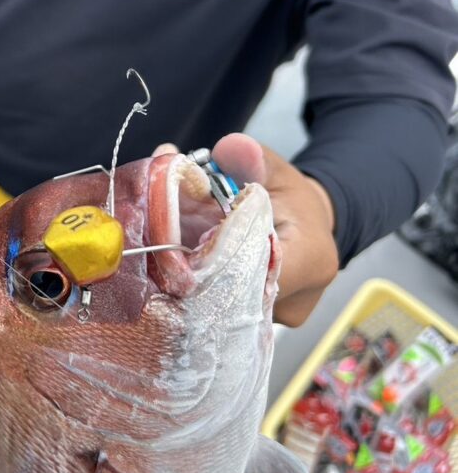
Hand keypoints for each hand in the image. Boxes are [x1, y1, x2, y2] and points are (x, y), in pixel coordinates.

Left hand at [153, 134, 338, 326]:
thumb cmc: (288, 197)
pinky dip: (198, 286)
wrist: (305, 226)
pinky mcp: (253, 326)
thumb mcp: (273, 169)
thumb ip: (251, 157)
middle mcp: (295, 301)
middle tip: (161, 238)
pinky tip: (179, 265)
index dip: (215, 256)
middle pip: (233, 294)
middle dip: (194, 265)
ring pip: (221, 306)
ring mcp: (273, 320)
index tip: (182, 237)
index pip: (258, 270)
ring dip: (193, 277)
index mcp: (312, 258)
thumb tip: (229, 146)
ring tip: (169, 248)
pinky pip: (218, 309)